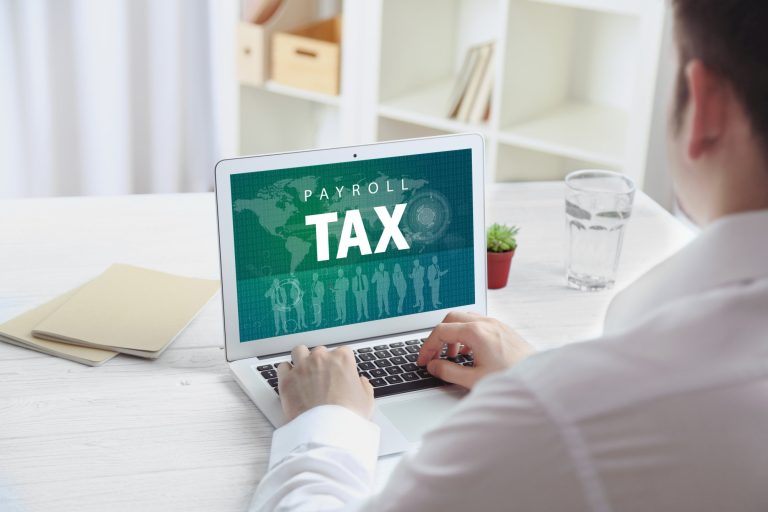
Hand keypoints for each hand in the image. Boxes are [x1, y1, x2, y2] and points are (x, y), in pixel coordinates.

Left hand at [277, 345, 373, 422]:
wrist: (327, 432)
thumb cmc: (347, 417)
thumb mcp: (367, 400)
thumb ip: (363, 386)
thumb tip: (360, 382)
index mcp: (342, 359)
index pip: (343, 352)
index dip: (341, 364)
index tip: (340, 373)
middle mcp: (321, 358)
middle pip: (320, 351)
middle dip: (321, 362)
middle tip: (323, 377)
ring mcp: (302, 367)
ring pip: (299, 351)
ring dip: (302, 359)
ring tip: (304, 372)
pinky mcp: (287, 380)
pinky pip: (283, 367)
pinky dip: (286, 372)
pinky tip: (291, 380)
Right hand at [417, 312, 534, 388]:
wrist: (541, 380)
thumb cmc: (512, 378)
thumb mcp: (473, 379)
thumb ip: (448, 371)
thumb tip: (433, 366)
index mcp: (475, 332)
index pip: (441, 331)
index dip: (427, 346)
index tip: (424, 360)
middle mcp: (485, 323)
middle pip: (451, 319)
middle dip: (439, 336)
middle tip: (434, 355)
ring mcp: (496, 324)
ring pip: (465, 319)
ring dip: (454, 334)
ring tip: (453, 356)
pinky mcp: (504, 329)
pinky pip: (478, 323)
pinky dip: (467, 334)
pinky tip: (470, 352)